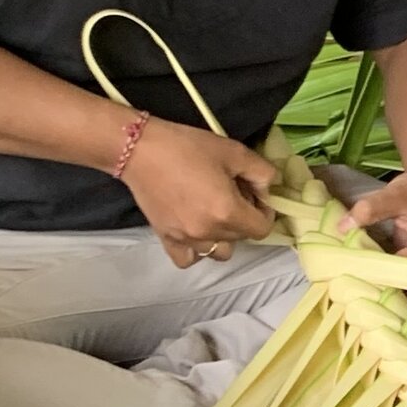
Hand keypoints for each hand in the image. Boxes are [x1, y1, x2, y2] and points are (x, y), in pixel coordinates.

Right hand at [123, 122, 279, 267]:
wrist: (139, 148)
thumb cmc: (187, 147)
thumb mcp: (233, 151)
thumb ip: (261, 172)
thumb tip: (268, 188)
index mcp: (228, 212)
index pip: (262, 229)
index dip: (265, 212)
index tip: (254, 195)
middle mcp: (209, 232)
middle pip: (241, 238)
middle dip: (243, 217)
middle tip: (231, 192)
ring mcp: (186, 239)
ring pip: (218, 252)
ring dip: (222, 236)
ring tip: (213, 213)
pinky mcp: (166, 238)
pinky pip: (188, 259)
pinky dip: (196, 251)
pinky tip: (195, 231)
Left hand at [338, 170, 406, 310]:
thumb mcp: (398, 193)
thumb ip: (371, 208)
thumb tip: (343, 226)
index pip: (406, 277)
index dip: (382, 284)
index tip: (356, 287)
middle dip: (392, 311)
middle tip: (360, 312)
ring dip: (393, 308)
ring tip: (362, 312)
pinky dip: (392, 298)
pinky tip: (368, 299)